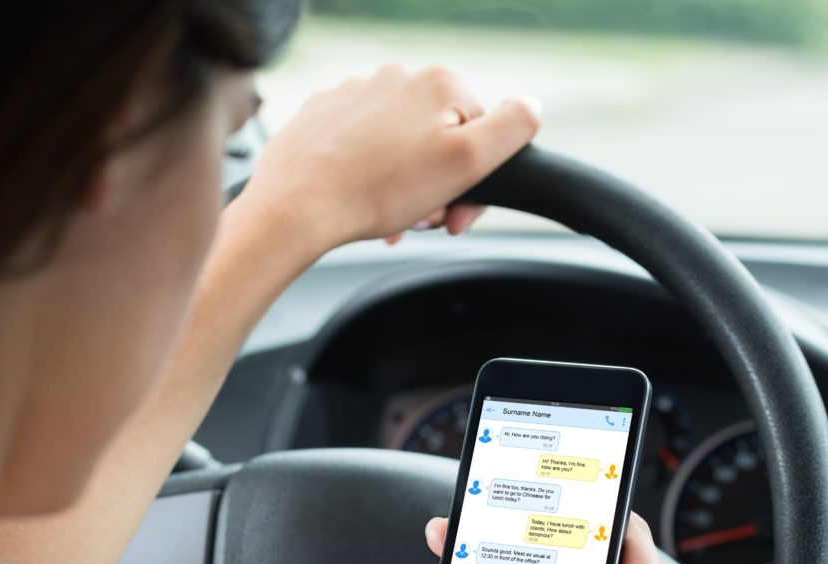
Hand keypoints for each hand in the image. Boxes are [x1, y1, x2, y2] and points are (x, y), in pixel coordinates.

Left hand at [237, 63, 540, 261]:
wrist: (295, 207)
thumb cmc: (379, 189)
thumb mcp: (467, 162)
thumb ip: (512, 129)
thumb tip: (532, 106)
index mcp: (438, 83)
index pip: (483, 133)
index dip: (478, 182)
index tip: (456, 217)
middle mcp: (395, 78)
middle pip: (441, 140)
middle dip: (440, 187)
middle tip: (423, 221)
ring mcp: (354, 94)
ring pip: (401, 147)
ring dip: (407, 188)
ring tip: (392, 218)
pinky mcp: (322, 117)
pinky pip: (362, 149)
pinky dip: (370, 178)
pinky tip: (363, 202)